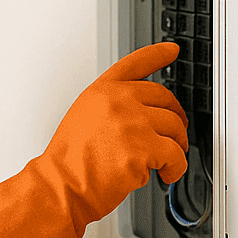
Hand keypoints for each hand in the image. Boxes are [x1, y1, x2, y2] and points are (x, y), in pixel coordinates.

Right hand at [41, 42, 189, 231]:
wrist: (61, 187)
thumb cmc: (68, 163)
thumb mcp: (82, 119)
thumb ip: (110, 109)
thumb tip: (141, 116)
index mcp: (102, 92)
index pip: (135, 64)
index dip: (157, 55)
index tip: (170, 50)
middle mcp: (118, 101)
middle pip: (165, 100)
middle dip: (175, 121)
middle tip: (174, 137)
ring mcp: (133, 122)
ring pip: (175, 128)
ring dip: (176, 147)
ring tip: (165, 163)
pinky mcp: (144, 148)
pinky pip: (177, 156)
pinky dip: (176, 169)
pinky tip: (166, 175)